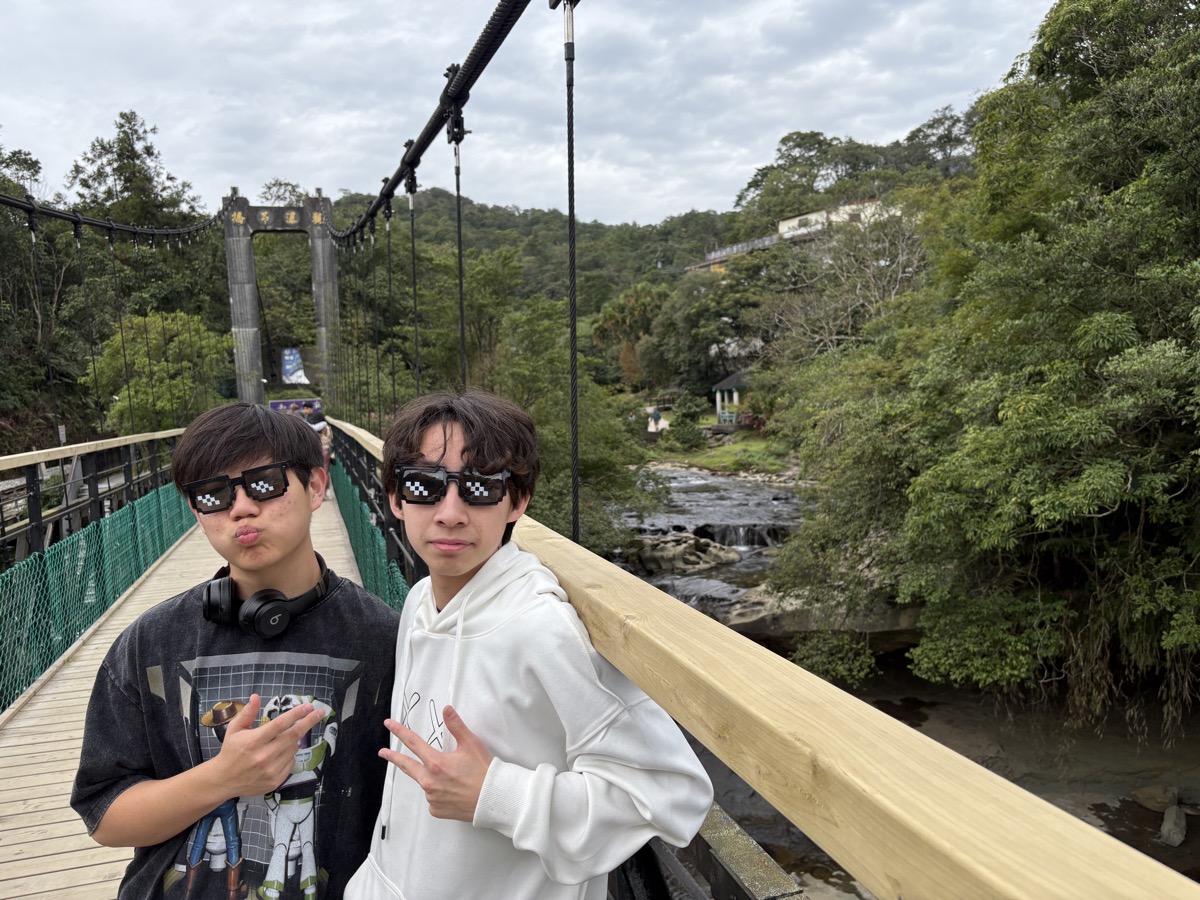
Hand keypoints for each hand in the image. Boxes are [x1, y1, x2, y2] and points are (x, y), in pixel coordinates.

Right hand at [213, 693, 323, 795]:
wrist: (223, 780)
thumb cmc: (230, 751)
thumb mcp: (235, 729)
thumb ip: (247, 713)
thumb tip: (256, 696)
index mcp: (254, 741)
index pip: (280, 724)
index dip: (296, 714)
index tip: (309, 706)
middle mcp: (264, 756)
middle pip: (293, 735)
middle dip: (309, 721)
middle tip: (319, 712)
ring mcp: (271, 770)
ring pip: (293, 748)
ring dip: (294, 740)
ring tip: (283, 738)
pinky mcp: (275, 780)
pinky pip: (291, 762)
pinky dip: (289, 754)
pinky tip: (279, 753)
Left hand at [381, 705, 492, 820]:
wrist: (493, 799)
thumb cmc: (483, 770)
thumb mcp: (471, 744)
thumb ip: (456, 726)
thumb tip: (446, 709)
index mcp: (436, 763)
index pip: (413, 743)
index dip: (400, 731)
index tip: (389, 724)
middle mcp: (429, 781)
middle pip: (406, 765)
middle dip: (393, 757)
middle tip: (383, 752)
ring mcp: (432, 797)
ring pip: (425, 782)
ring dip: (431, 777)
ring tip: (453, 778)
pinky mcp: (436, 810)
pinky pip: (433, 798)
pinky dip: (439, 793)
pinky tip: (453, 792)